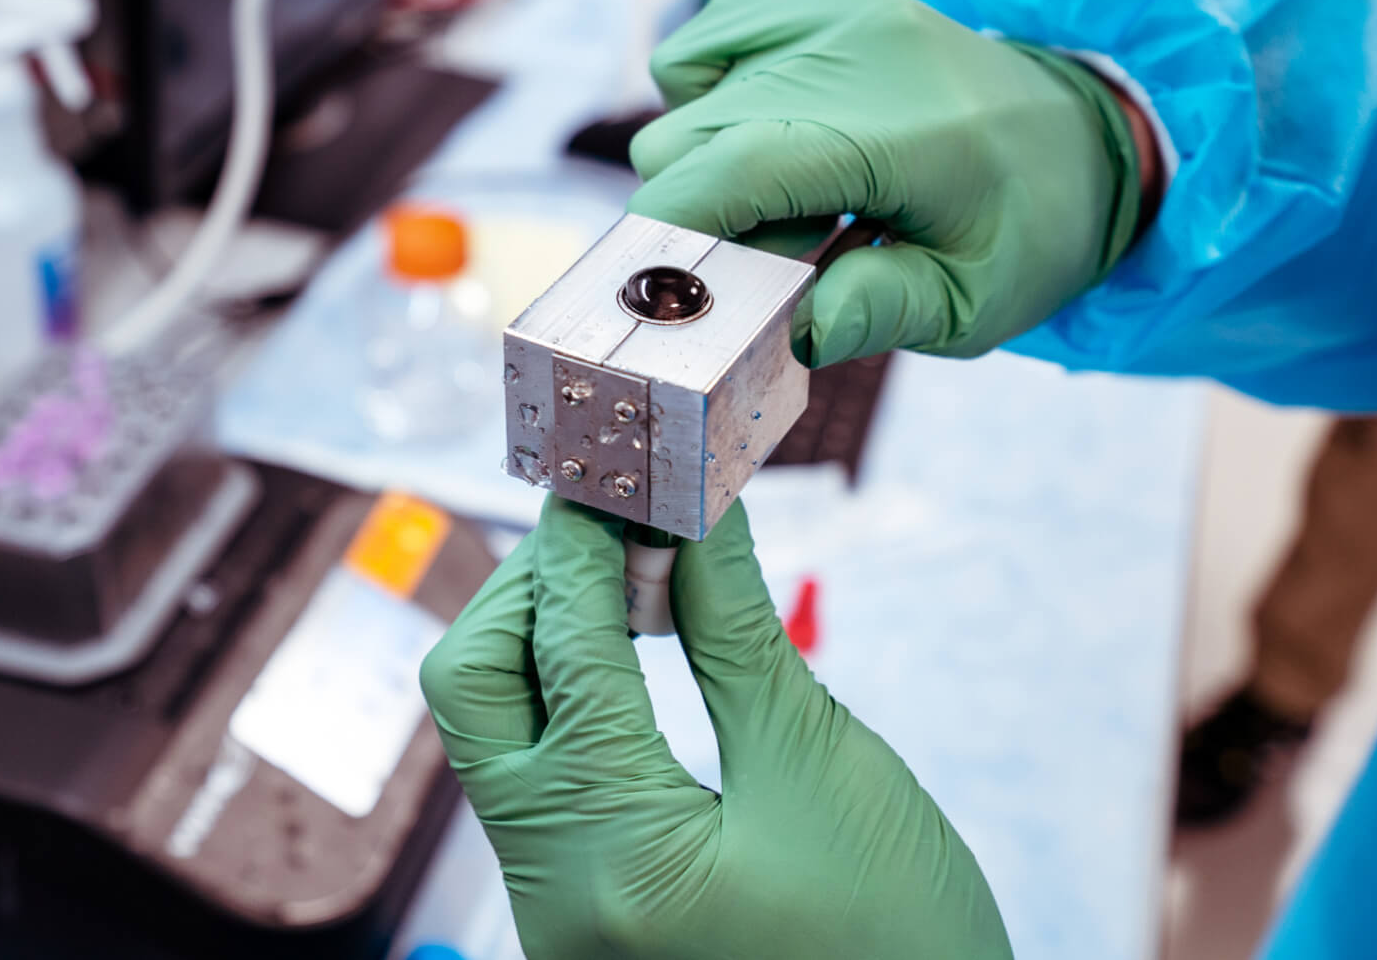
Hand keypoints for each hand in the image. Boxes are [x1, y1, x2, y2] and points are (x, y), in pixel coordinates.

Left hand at [419, 496, 1010, 958]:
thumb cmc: (902, 941)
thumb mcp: (823, 766)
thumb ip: (738, 632)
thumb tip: (696, 514)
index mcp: (612, 852)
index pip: (564, 647)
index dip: (589, 537)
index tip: (623, 465)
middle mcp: (550, 891)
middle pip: (474, 686)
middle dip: (532, 587)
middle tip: (615, 524)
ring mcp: (555, 911)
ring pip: (496, 732)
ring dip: (550, 639)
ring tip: (639, 576)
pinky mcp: (580, 914)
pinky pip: (538, 780)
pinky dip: (573, 700)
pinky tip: (638, 652)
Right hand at [628, 0, 1153, 366]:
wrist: (1078, 133)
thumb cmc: (1022, 229)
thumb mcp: (974, 303)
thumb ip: (883, 313)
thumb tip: (797, 331)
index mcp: (899, 130)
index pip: (732, 167)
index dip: (670, 237)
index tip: (666, 295)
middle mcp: (853, 44)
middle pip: (683, 145)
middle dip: (707, 215)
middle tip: (796, 245)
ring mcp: (824, 0)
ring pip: (676, 96)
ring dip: (711, 159)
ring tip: (802, 189)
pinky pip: (696, 52)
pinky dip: (713, 101)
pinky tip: (785, 132)